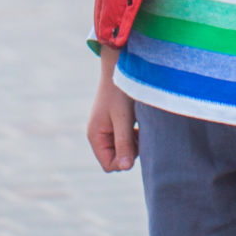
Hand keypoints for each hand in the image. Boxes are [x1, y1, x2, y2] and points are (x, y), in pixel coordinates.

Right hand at [86, 49, 137, 172]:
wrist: (119, 67)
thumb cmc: (120, 92)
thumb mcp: (123, 118)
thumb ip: (124, 143)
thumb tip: (125, 168)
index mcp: (95, 136)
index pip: (109, 165)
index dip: (124, 160)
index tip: (135, 143)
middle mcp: (99, 135)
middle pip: (117, 159)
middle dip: (130, 150)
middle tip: (138, 131)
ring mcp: (107, 129)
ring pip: (123, 150)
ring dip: (134, 142)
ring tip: (138, 125)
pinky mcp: (115, 123)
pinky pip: (126, 139)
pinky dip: (134, 135)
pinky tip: (139, 123)